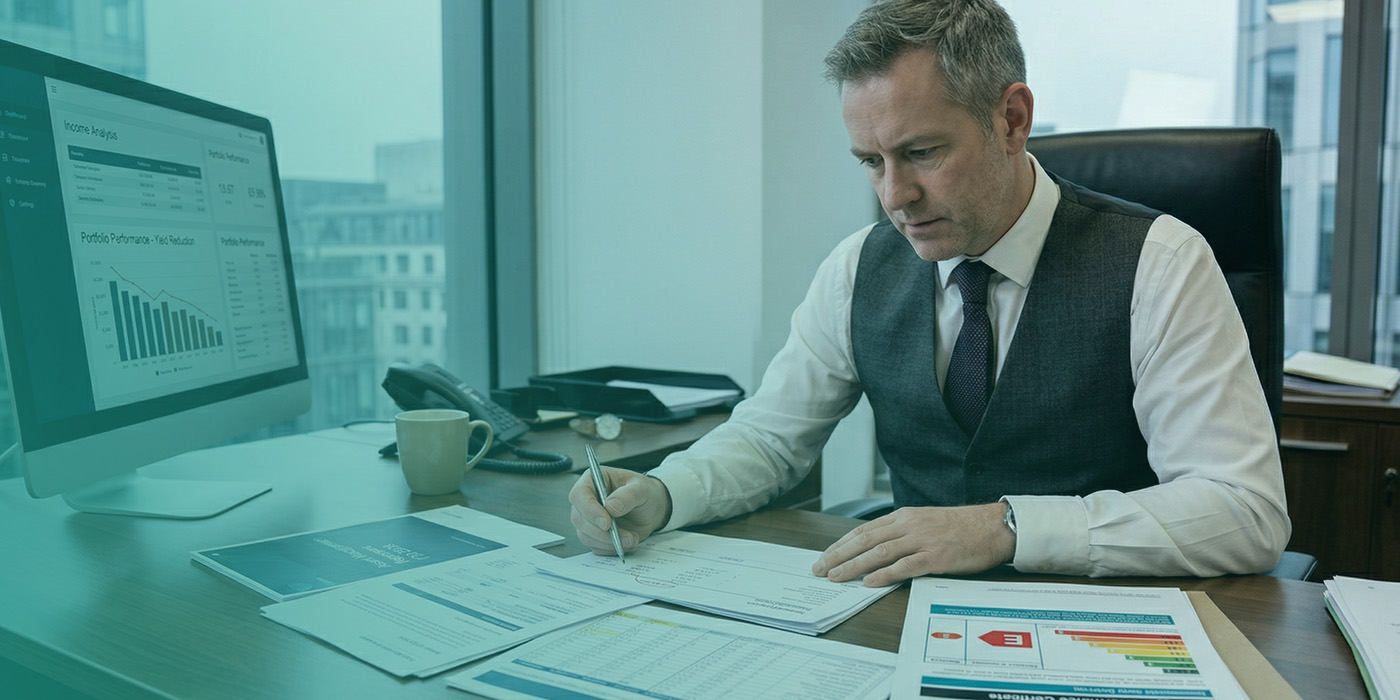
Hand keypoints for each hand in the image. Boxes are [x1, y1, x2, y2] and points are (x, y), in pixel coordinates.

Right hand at [568, 466, 672, 556]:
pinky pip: (595, 546)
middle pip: (579, 519)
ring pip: (586, 536)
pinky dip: (611, 548)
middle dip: (601, 532)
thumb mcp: (642, 488)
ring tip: (632, 539)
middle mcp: (586, 501)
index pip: (579, 495)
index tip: (606, 523)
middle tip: (624, 535)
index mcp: (593, 481)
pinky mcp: (594, 535)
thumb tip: (610, 506)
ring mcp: (588, 520)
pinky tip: (627, 543)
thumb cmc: (644, 493)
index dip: (589, 510)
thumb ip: (627, 495)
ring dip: (609, 542)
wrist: (651, 510)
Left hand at [811, 503, 1014, 586]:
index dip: (841, 544)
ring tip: (836, 576)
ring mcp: (922, 540)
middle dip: (839, 556)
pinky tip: (869, 582)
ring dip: (854, 565)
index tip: (825, 556)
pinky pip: (905, 566)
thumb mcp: (925, 522)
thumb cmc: (961, 527)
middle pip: (865, 541)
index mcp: (904, 517)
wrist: (993, 527)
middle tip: (820, 569)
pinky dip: (884, 574)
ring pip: (879, 553)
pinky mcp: (936, 557)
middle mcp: (909, 526)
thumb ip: (901, 533)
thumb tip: (876, 548)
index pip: (864, 531)